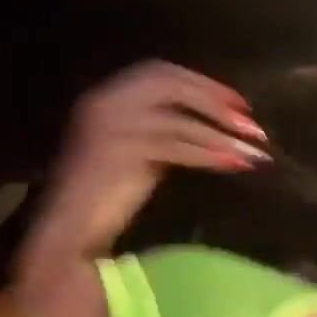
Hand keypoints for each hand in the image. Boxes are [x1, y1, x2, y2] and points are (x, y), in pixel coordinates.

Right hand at [16, 63, 267, 308]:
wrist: (62, 244)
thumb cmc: (100, 205)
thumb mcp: (133, 154)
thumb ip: (160, 130)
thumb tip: (209, 122)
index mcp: (104, 97)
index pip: (160, 72)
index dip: (202, 83)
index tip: (237, 101)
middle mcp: (103, 101)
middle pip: (170, 84)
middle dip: (214, 100)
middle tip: (250, 123)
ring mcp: (107, 124)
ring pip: (177, 117)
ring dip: (219, 133)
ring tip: (253, 151)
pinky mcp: (116, 150)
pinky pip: (174, 144)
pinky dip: (207, 152)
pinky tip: (231, 164)